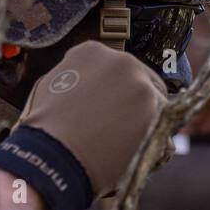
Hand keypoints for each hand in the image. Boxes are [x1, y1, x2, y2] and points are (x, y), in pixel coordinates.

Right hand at [0, 41, 168, 209]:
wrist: (52, 158)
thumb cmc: (44, 130)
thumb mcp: (52, 88)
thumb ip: (78, 80)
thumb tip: (91, 88)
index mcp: (94, 52)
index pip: (116, 70)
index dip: (115, 94)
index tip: (109, 111)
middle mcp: (121, 61)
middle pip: (142, 83)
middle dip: (136, 106)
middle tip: (122, 131)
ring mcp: (141, 84)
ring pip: (157, 105)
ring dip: (147, 124)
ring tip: (124, 146)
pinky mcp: (156, 111)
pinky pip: (165, 128)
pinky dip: (154, 144)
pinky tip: (132, 155)